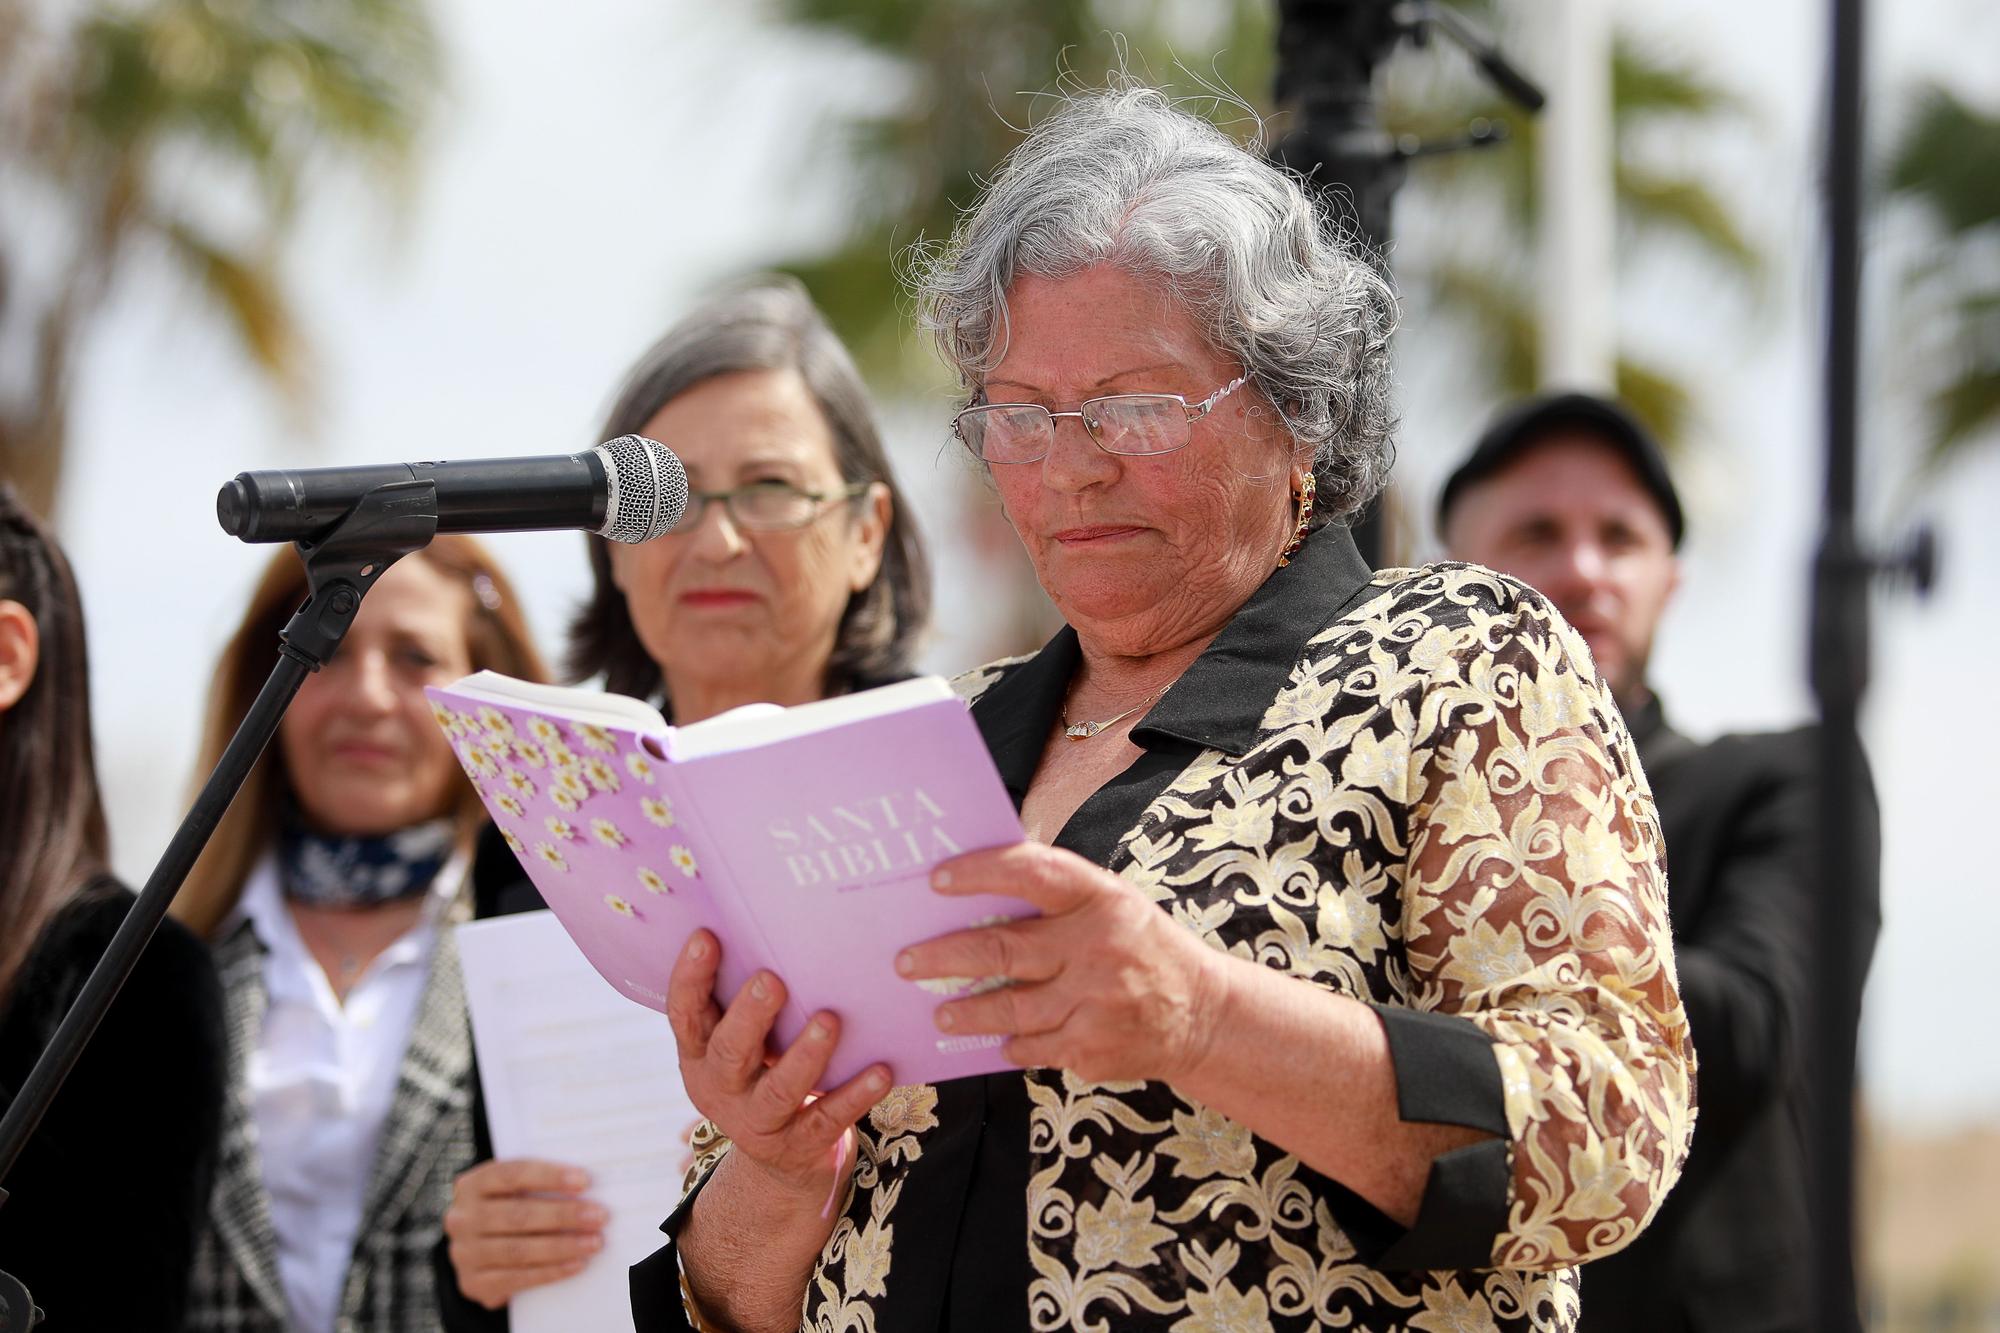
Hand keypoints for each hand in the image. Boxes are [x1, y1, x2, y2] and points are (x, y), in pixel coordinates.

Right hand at [443, 1159, 603, 1309]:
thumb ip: (538, 1184)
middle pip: (517, 1214)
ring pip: (518, 1250)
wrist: (478, 1252)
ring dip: (562, 1246)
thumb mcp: (512, 1191)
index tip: (584, 1181)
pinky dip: (551, 1272)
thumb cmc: (508, 1210)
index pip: (512, 1174)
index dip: (549, 1176)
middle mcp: (462, 1218)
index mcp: (471, 1185)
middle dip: (563, 1215)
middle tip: (599, 1216)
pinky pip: (516, 1278)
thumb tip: (586, 1184)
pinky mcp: (473, 1283)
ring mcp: (465, 1253)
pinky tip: (576, 1264)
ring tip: (594, 1242)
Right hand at [666, 930, 890, 1206]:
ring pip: (779, 1090)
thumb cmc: (762, 1069)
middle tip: (771, 980)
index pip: (685, 1014)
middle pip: (730, 1051)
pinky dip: (856, 1095)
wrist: (781, 1160)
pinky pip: (828, 1119)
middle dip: (750, 1016)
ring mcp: (758, 1121)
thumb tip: (769, 920)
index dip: (691, 978)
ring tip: (829, 1020)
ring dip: (805, 1055)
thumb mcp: (740, 1041)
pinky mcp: (799, 1145)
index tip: (707, 937)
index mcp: (699, 1054)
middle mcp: (720, 1088)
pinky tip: (882, 1070)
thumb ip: (742, 998)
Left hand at [897, 842, 1225, 1082]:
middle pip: (1002, 949)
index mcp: (1100, 898)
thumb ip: (1057, 897)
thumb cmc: (1141, 946)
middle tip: (906, 963)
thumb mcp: (1112, 904)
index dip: (980, 873)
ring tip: (939, 1013)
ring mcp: (1095, 1002)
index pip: (1031, 873)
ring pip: (1008, 1009)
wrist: (1204, 1013)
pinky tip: (997, 1039)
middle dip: (942, 957)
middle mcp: (1097, 946)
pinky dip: (1009, 1044)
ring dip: (964, 1012)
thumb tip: (973, 893)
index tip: (936, 880)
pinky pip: (1031, 1047)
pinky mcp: (1092, 1049)